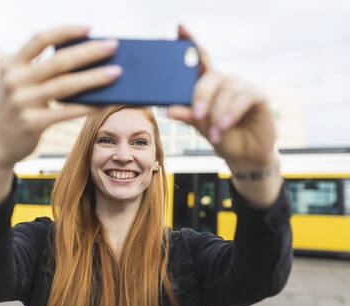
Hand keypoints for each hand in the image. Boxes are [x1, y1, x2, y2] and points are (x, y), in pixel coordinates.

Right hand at [0, 25, 121, 169]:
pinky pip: (66, 112)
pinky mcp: (31, 123)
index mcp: (10, 64)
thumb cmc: (19, 109)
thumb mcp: (22, 85)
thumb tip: (89, 63)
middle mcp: (13, 80)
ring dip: (95, 78)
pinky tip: (105, 102)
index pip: (40, 39)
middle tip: (114, 46)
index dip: (65, 31)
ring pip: (66, 86)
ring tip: (116, 73)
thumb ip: (43, 72)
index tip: (90, 28)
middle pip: (59, 61)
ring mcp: (21, 102)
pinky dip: (88, 106)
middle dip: (89, 52)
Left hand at [168, 25, 275, 166]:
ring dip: (218, 113)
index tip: (179, 27)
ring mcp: (242, 87)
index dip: (190, 42)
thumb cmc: (222, 138)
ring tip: (214, 133)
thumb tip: (170, 110)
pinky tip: (224, 127)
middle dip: (201, 95)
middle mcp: (225, 82)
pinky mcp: (257, 96)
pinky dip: (231, 113)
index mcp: (208, 85)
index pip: (199, 60)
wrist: (245, 156)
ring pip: (226, 90)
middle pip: (211, 76)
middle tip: (196, 115)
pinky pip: (243, 97)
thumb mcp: (201, 127)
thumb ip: (188, 116)